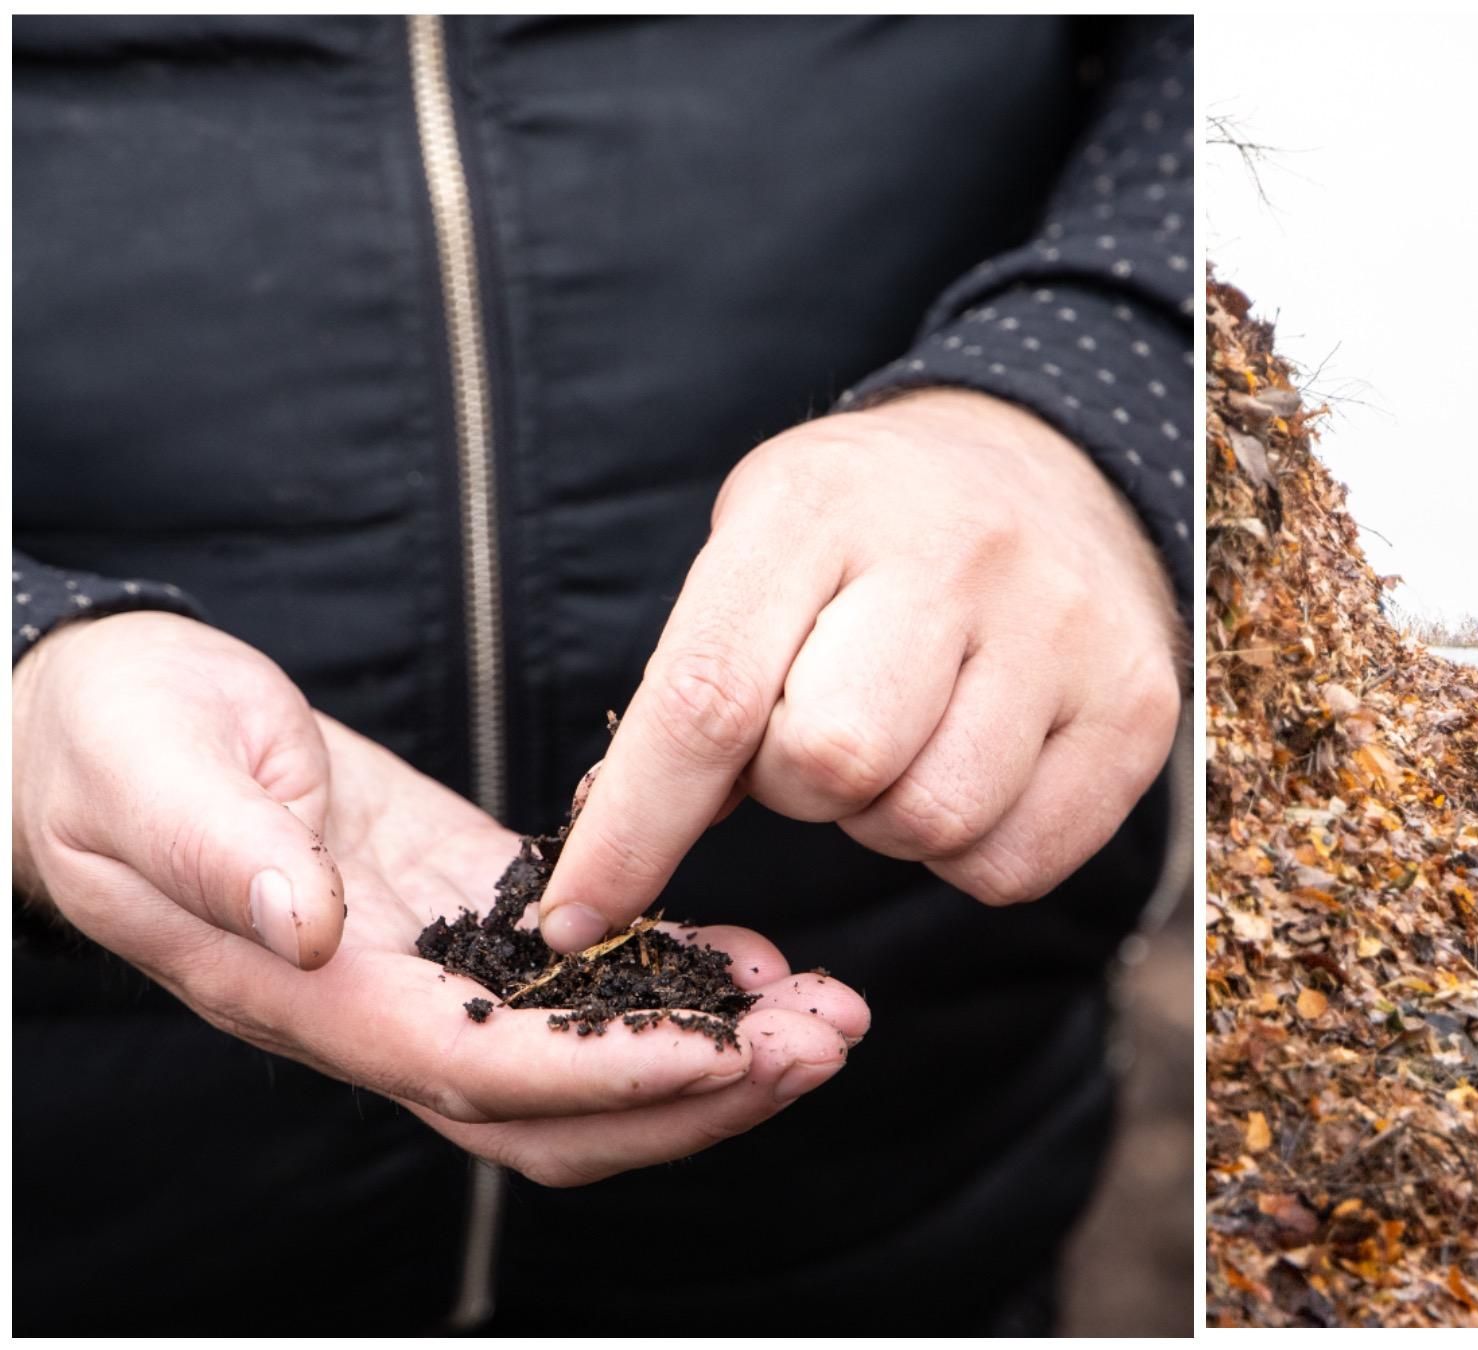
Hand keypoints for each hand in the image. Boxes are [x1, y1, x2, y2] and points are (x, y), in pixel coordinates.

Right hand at [12, 613, 868, 1185]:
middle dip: (700, 1093)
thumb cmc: (111, 743)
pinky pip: (589, 984)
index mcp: (308, 994)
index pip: (478, 1068)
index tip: (729, 1052)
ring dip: (714, 1053)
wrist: (109, 724)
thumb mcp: (148, 774)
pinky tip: (757, 961)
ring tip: (828, 1014)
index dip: (609, 1075)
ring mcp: (436, 973)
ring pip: (589, 1067)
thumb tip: (310, 925)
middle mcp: (386, 1010)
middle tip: (827, 1042)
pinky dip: (678, 982)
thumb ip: (221, 853)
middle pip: (558, 1112)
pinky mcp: (470, 914)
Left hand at [539, 388, 1182, 949]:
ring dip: (888, 820)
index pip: (708, 695)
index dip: (633, 828)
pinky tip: (972, 770)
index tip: (575, 916)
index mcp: (821, 507)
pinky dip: (970, 853)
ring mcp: (1064, 629)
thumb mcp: (761, 551)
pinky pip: (1018, 863)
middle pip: (830, 765)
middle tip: (819, 737)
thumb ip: (697, 684)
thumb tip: (616, 859)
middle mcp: (957, 555)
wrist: (1053, 464)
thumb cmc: (870, 528)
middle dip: (798, 788)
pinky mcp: (1137, 707)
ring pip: (931, 824)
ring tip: (905, 743)